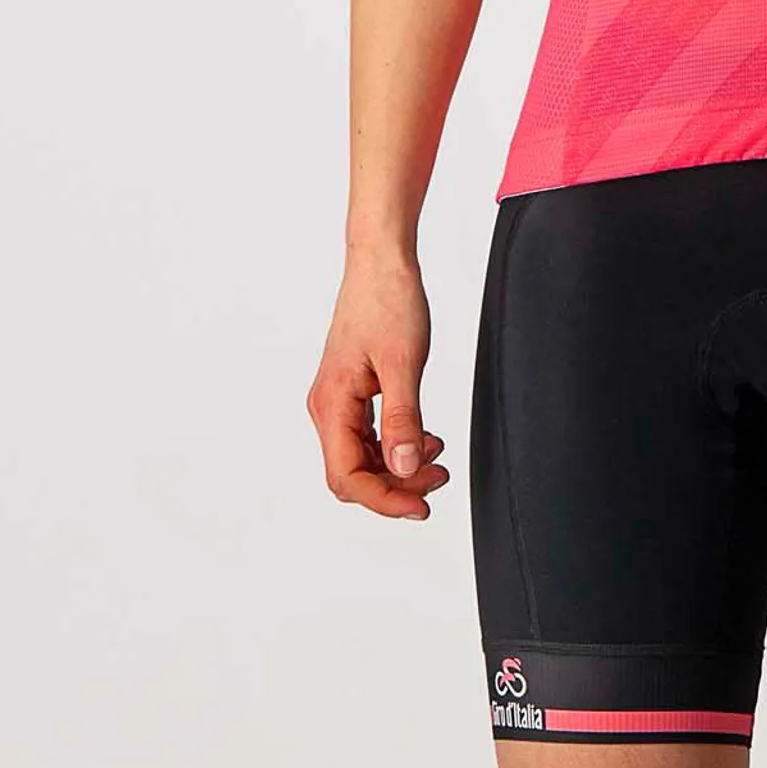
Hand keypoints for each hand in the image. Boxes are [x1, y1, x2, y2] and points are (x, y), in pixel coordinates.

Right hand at [306, 246, 450, 519]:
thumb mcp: (402, 363)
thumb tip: (402, 470)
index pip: (348, 476)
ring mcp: (339, 399)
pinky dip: (395, 445)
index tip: (422, 506)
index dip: (384, 499)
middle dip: (394, 486)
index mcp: (332, 404)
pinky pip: (369, 434)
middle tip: (438, 482)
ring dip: (397, 467)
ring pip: (362, 456)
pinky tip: (425, 438)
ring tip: (437, 460)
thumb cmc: (388, 301)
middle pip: (352, 473)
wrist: (381, 261)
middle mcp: (328, 407)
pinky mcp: (354, 390)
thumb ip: (402, 419)